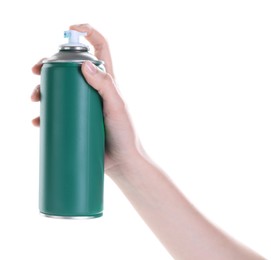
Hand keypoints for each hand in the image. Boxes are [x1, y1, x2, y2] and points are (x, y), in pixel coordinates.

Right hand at [31, 24, 140, 174]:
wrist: (122, 162)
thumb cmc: (125, 134)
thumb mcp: (117, 107)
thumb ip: (106, 85)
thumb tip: (84, 63)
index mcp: (107, 81)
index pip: (99, 48)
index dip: (87, 33)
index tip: (70, 30)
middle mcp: (94, 89)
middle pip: (69, 68)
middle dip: (50, 65)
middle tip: (36, 72)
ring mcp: (84, 105)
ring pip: (59, 89)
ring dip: (43, 89)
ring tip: (35, 99)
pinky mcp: (77, 120)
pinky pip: (58, 112)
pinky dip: (46, 113)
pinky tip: (38, 120)